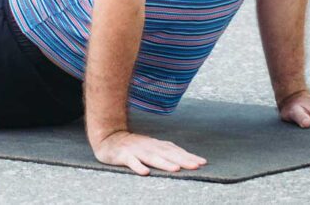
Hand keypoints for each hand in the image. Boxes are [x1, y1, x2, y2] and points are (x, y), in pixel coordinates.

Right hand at [92, 130, 206, 175]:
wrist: (107, 137)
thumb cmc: (132, 145)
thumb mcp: (150, 146)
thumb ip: (164, 152)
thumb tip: (185, 158)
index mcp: (155, 144)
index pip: (175, 150)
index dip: (188, 156)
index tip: (202, 163)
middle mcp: (148, 146)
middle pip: (167, 153)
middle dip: (182, 159)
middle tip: (196, 166)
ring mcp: (135, 150)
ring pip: (151, 157)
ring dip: (164, 163)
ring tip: (176, 169)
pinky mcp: (123, 155)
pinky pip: (131, 162)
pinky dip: (138, 166)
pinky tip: (145, 173)